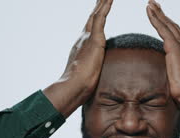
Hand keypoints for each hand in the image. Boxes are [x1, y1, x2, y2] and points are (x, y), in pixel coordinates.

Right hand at [44, 0, 113, 117]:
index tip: (98, 9)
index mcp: (82, 46)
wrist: (73, 86)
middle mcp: (82, 38)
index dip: (95, 17)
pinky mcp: (94, 39)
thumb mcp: (87, 76)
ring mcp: (87, 37)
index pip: (90, 28)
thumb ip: (89, 73)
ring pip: (96, 14)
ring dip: (103, 2)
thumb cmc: (79, 86)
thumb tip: (91, 81)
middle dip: (98, 5)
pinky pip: (100, 18)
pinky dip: (106, 7)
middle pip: (92, 17)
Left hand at [146, 0, 179, 101]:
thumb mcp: (179, 83)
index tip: (162, 19)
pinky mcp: (175, 47)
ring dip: (157, 12)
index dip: (168, 26)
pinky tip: (148, 10)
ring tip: (149, 3)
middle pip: (172, 26)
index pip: (176, 36)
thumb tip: (172, 86)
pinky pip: (162, 29)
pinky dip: (155, 18)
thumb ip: (175, 79)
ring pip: (167, 24)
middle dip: (163, 15)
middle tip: (154, 4)